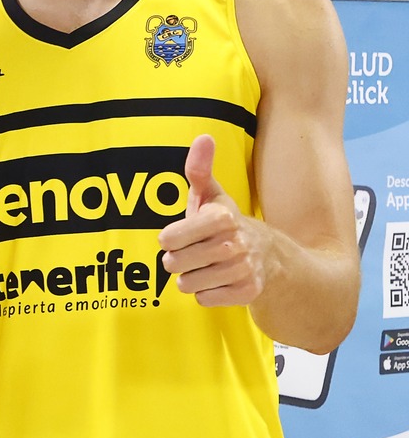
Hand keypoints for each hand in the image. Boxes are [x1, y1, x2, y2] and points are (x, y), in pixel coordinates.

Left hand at [158, 136, 268, 305]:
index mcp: (221, 218)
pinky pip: (203, 299)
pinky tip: (219, 280)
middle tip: (194, 252)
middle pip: (173, 264)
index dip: (169, 239)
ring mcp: (242, 270)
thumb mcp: (211, 196)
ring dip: (191, 277)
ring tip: (207, 265)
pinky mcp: (247, 293)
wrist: (270, 256)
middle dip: (178, 260)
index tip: (181, 234)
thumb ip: (199, 170)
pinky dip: (206, 293)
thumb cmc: (225, 224)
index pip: (167, 240)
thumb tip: (203, 138)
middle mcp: (233, 244)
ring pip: (186, 284)